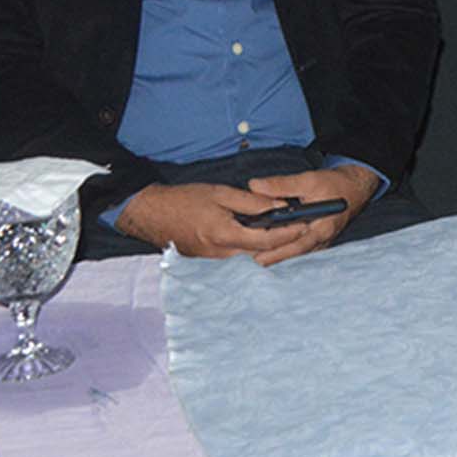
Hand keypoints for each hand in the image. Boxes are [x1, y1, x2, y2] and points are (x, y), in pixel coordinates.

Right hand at [113, 181, 282, 259]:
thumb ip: (252, 202)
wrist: (152, 213)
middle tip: (299, 228)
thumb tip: (279, 207)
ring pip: (249, 259)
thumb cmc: (185, 200)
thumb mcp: (222, 194)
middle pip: (260, 254)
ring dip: (267, 248)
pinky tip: (258, 237)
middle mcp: (219, 255)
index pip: (266, 241)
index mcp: (224, 235)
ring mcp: (212, 261)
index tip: (304, 226)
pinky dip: (251, 250)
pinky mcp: (207, 262)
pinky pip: (236, 259)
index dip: (288, 234)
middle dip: (281, 243)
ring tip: (283, 232)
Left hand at [239, 165, 377, 265]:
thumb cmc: (334, 185)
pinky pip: (297, 253)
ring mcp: (318, 244)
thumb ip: (281, 184)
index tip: (257, 257)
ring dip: (275, 259)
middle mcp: (321, 241)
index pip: (298, 246)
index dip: (277, 253)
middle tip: (247, 266)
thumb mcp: (309, 180)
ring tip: (251, 263)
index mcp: (322, 228)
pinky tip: (265, 254)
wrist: (354, 189)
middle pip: (293, 256)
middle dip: (271, 261)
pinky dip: (282, 254)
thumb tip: (254, 185)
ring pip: (294, 257)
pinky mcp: (315, 243)